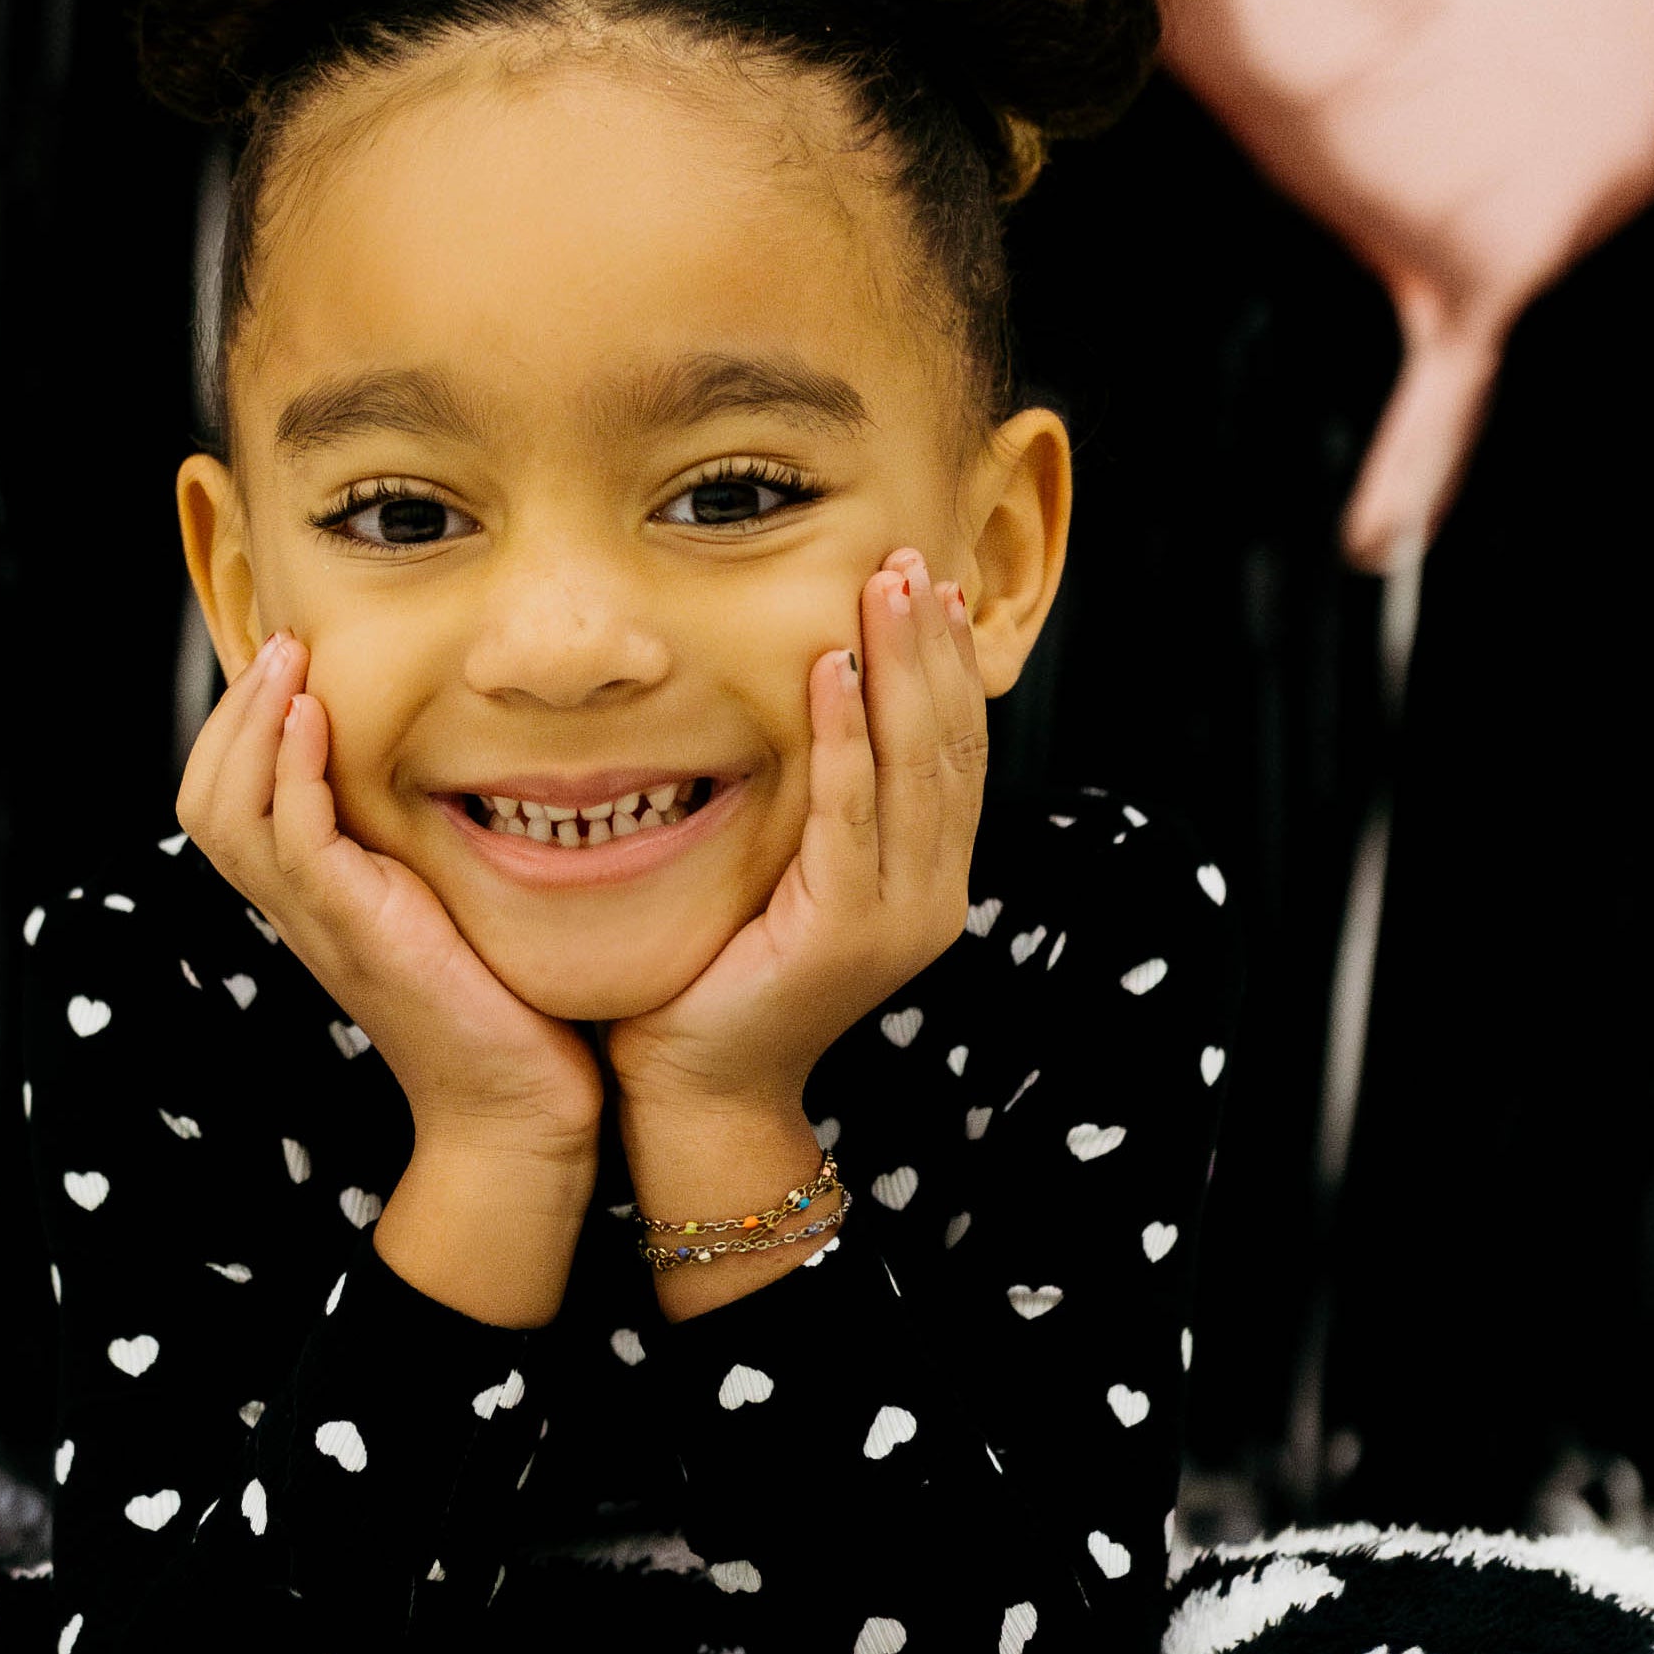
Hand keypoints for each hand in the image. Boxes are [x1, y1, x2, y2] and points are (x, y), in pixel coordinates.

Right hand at [179, 634, 598, 1325]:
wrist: (519, 1110)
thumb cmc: (504, 1007)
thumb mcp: (451, 901)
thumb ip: (426, 842)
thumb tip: (454, 757)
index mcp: (314, 897)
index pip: (227, 799)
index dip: (238, 727)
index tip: (286, 659)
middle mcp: (301, 910)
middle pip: (204, 798)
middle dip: (232, 711)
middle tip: (280, 642)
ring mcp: (321, 923)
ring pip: (228, 812)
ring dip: (252, 724)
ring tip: (289, 662)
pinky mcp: (358, 931)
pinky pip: (294, 840)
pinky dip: (292, 772)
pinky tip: (316, 719)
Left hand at [608, 547, 989, 1143]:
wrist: (699, 1093)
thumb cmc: (721, 978)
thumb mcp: (787, 877)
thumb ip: (817, 809)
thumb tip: (806, 700)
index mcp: (927, 881)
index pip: (954, 750)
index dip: (948, 665)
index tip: (933, 584)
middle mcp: (931, 897)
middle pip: (949, 744)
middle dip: (932, 645)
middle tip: (912, 560)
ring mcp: (896, 917)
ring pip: (915, 766)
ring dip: (901, 667)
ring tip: (887, 586)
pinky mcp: (843, 933)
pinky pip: (850, 813)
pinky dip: (845, 736)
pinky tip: (832, 669)